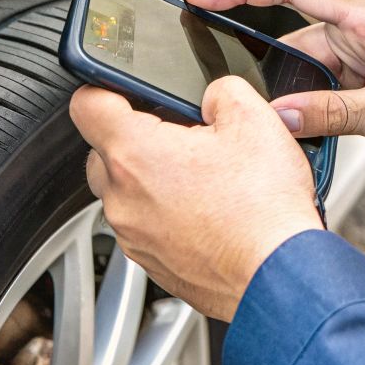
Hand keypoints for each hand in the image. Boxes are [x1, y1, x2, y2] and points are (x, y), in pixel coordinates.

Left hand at [70, 76, 322, 321]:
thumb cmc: (263, 211)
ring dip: (156, 181)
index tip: (124, 91)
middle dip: (137, 138)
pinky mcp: (152, 263)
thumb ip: (222, 91)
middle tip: (184, 138)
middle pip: (104, 151)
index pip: (86, 104)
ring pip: (127, 192)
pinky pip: (147, 227)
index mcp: (134, 154)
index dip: (104, 88)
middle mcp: (123, 199)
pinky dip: (169, 216)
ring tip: (206, 180)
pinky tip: (211, 213)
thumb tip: (214, 96)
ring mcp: (134, 236)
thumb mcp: (255, 121)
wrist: (278, 276)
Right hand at [186, 0, 364, 167]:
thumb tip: (280, 114)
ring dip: (284, 83)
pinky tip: (295, 121)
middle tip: (216, 68)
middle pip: (290, 22)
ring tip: (264, 111)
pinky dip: (304, 97)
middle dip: (253, 45)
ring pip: (303, 57)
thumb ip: (334, 113)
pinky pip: (321, 78)